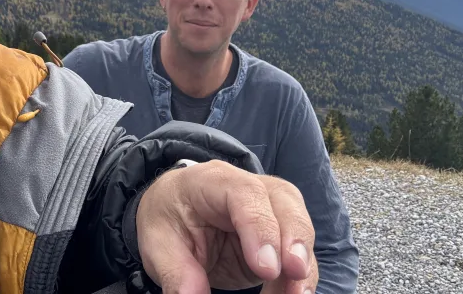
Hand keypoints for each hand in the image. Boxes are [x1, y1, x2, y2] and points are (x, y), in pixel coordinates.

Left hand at [136, 160, 317, 293]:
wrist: (175, 209)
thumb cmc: (169, 218)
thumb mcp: (158, 242)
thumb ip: (177, 270)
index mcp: (214, 180)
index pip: (244, 194)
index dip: (260, 228)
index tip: (266, 268)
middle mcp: (249, 187)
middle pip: (284, 200)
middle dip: (295, 238)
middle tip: (296, 275)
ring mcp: (268, 207)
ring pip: (298, 222)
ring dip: (303, 262)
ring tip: (298, 293)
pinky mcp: (277, 233)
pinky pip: (297, 250)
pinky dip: (299, 275)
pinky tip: (291, 293)